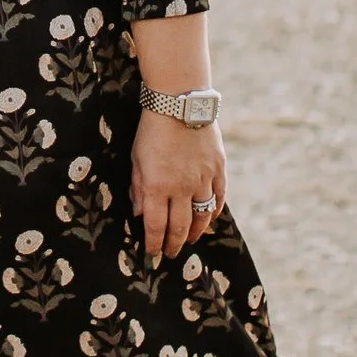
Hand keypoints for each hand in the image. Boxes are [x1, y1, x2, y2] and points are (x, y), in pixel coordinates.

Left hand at [132, 107, 228, 262]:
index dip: (154, 243)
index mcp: (158, 186)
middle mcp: (182, 187)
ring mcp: (203, 179)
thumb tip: (140, 214)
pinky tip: (208, 220)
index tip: (152, 253)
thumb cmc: (152, 130)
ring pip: (202, 217)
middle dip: (174, 244)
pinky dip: (213, 213)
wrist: (180, 103)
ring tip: (189, 241)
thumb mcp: (136, 159)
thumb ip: (139, 188)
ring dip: (195, 233)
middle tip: (170, 253)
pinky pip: (219, 198)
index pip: (156, 225)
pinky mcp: (218, 169)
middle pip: (180, 227)